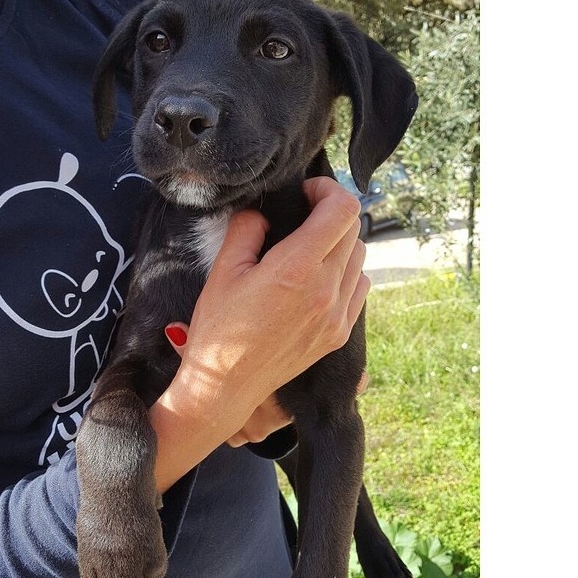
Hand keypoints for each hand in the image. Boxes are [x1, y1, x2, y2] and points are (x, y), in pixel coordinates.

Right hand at [150, 176, 370, 488]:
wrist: (225, 386)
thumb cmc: (217, 331)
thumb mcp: (223, 272)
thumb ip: (246, 231)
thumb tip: (263, 213)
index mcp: (296, 268)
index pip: (343, 210)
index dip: (328, 191)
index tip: (306, 193)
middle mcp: (326, 290)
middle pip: (353, 230)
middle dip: (330, 214)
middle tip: (303, 217)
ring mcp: (337, 315)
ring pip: (360, 259)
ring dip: (340, 244)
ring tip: (310, 250)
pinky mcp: (339, 334)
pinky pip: (359, 289)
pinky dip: (346, 274)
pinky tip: (319, 280)